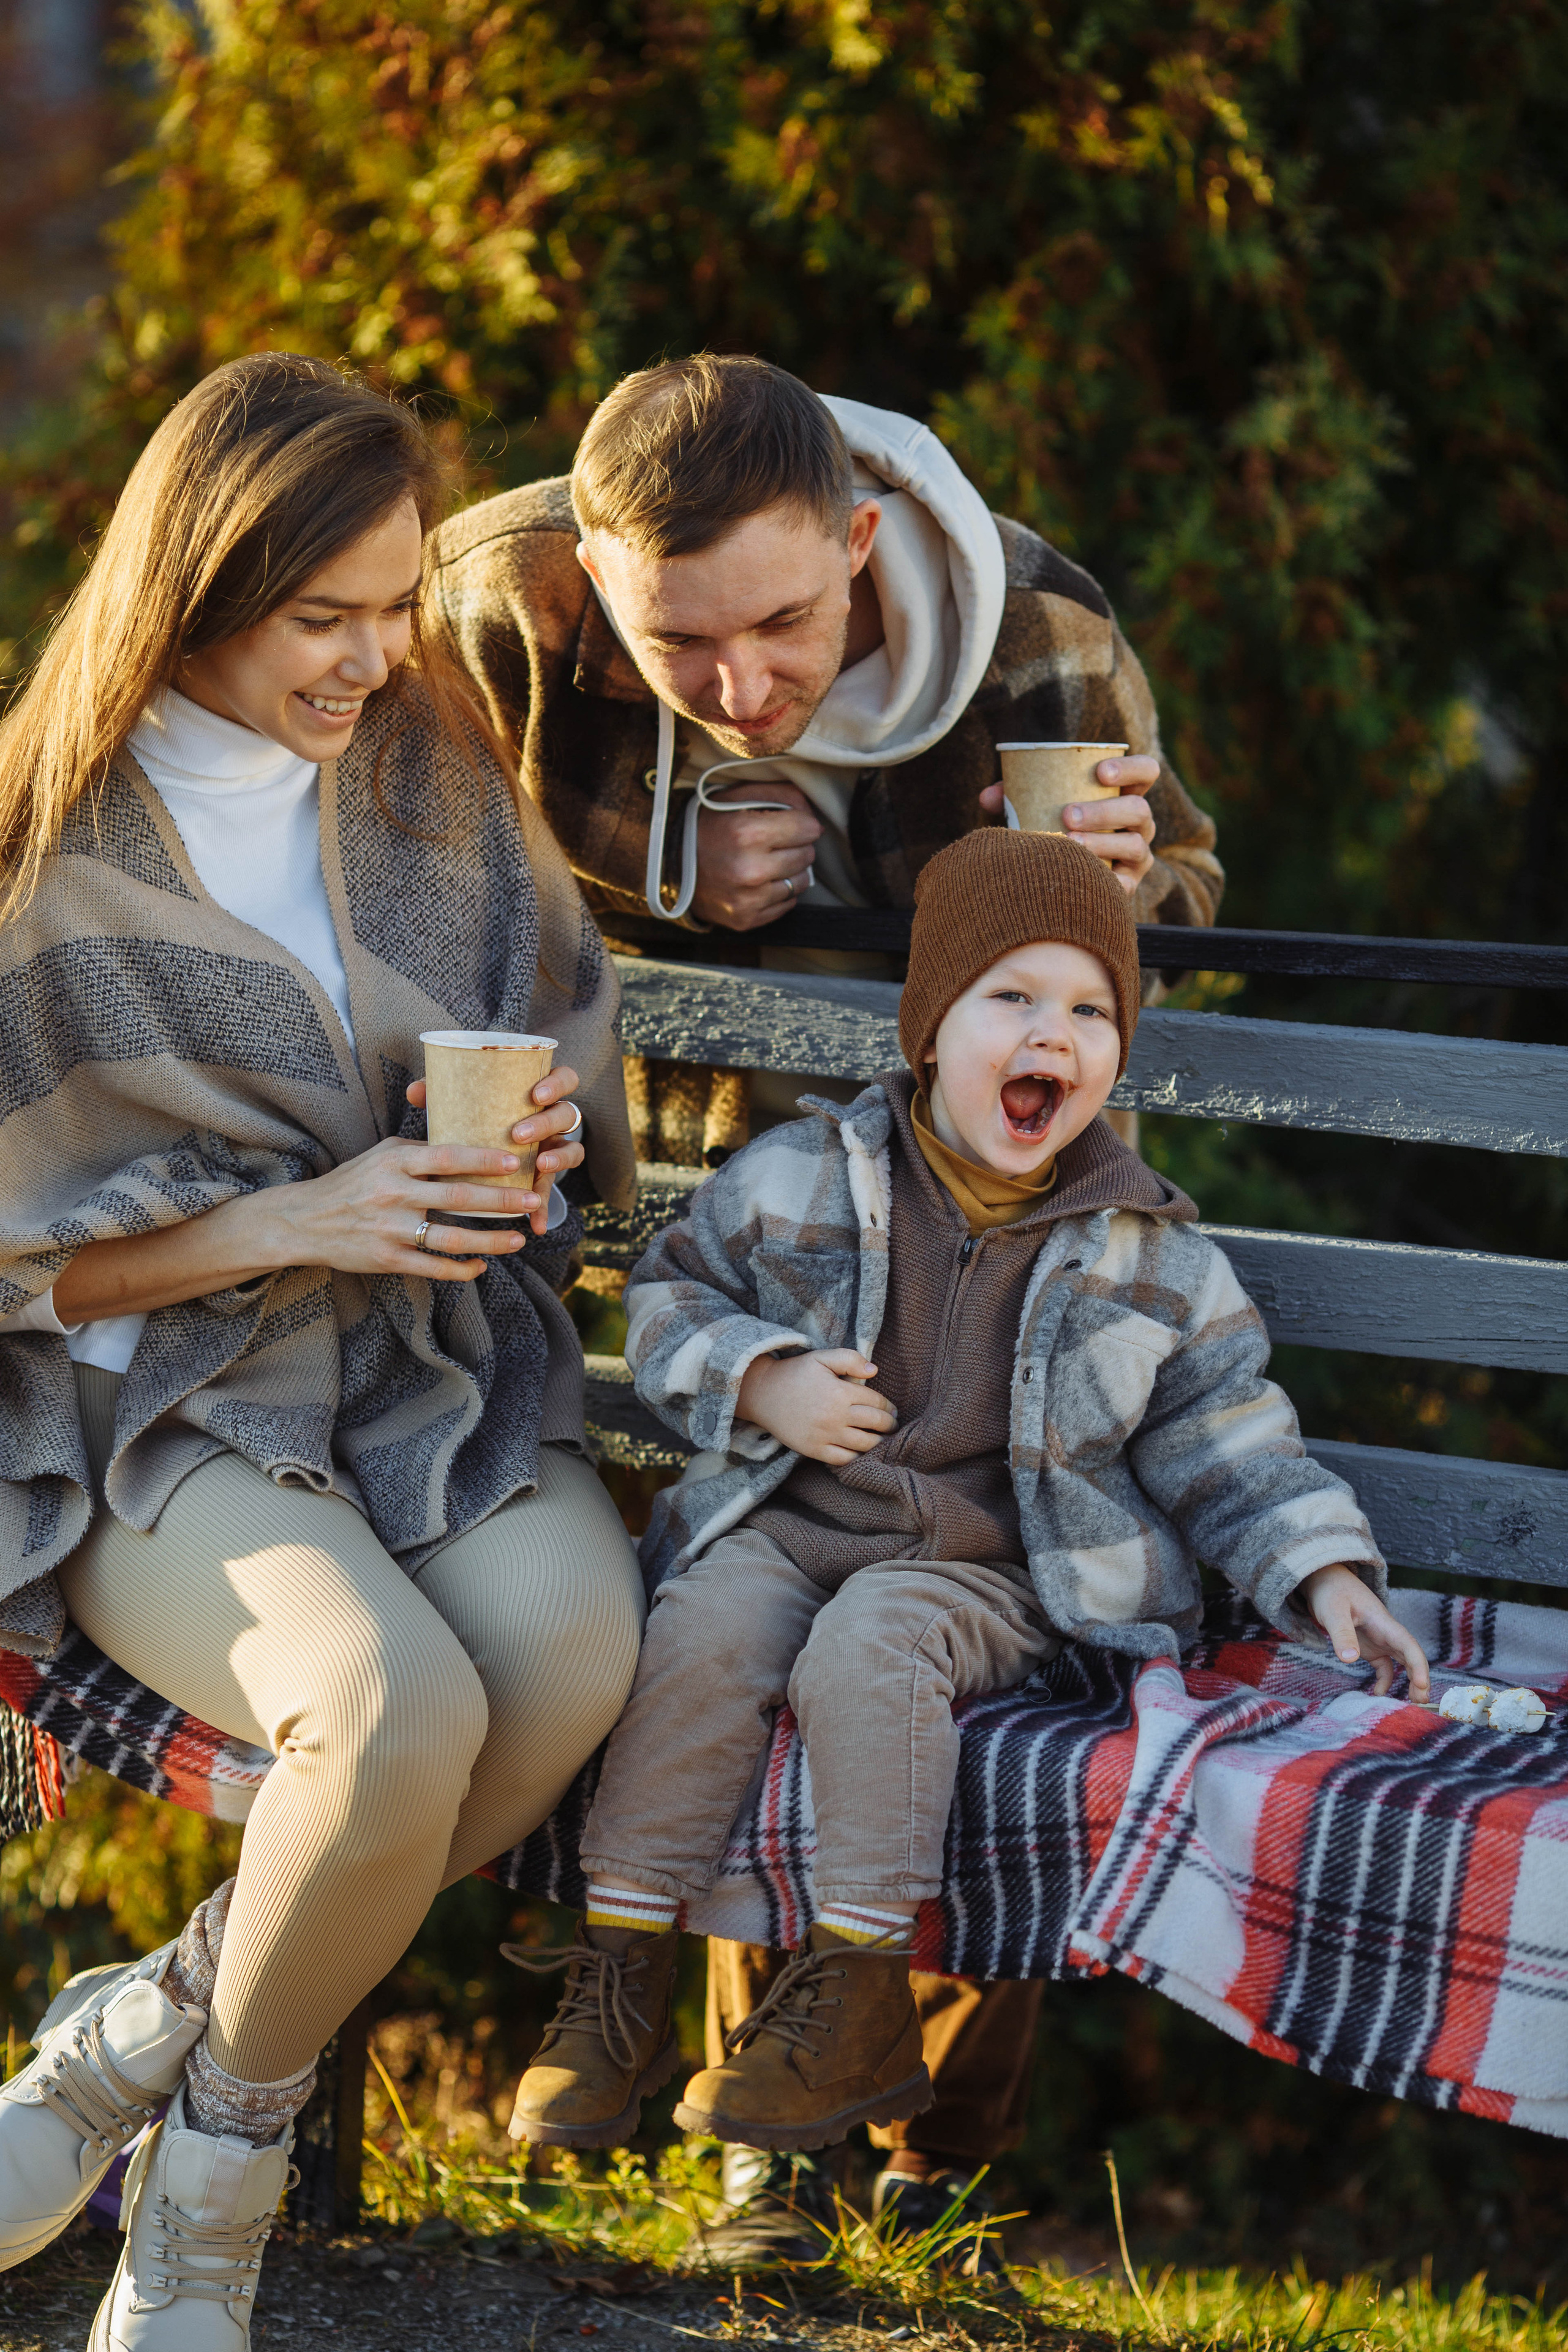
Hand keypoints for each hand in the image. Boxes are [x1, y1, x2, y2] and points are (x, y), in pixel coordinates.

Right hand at [262, 1132, 533, 1281]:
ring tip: (519, 1239)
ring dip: (489, 1240)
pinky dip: (459, 1269)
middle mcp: (394, 1193)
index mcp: (395, 1163)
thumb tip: (465, 1145)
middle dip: (500, 1200)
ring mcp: (391, 1229)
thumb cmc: (351, 1183)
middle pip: (458, 1197)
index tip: (514, 1161)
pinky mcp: (387, 1259)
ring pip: (450, 1237)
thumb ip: (420, 1153)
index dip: (484, 1159)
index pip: (448, 1157)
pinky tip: (480, 1266)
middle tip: (533, 1200)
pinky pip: (431, 1266)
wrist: (304, 1221)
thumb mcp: (381, 1156)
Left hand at [407, 1063, 583, 1236]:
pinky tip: (537, 1224)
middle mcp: (553, 1121)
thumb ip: (443, 1094)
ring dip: (557, 1160)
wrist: (490, 1152)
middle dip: (546, 1124)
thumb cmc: (478, 1119)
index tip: (535, 1094)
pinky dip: (545, 1209)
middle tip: (519, 1134)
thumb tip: (414, 1089)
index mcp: (540, 1095)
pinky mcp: (546, 1178)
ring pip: (572, 1151)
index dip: (557, 1084)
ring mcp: (554, 1149)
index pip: (563, 1080)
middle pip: (567, 1115)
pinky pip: (553, 1194)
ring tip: (539, 1168)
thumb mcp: (464, 1105)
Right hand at [692, 778, 822, 930]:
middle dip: (796, 845)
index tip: (792, 823)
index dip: (802, 823)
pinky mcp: (745, 919)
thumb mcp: (738, 796)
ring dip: (790, 870)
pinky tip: (760, 881)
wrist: (669, 863)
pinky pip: (786, 905)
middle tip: (774, 843)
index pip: (807, 828)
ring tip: (767, 861)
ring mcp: (747, 899)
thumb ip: (781, 795)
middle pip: (807, 855)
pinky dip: (778, 892)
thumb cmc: (707, 825)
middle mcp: (750, 869)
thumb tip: (815, 818)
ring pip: (800, 882)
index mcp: (748, 833)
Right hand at [736, 1347, 896, 1464]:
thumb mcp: (821, 1357)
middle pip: (876, 1425)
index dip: (889, 1407)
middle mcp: (836, 1416)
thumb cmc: (795, 1373)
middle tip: (893, 1426)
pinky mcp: (814, 1449)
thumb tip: (874, 1370)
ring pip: (864, 1445)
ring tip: (881, 1440)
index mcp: (840, 1392)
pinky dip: (856, 1458)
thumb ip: (850, 1359)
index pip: (877, 1403)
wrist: (762, 1393)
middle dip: (889, 1426)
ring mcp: (825, 1435)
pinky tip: (860, 1452)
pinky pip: (843, 1460)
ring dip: (878, 1443)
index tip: (893, 1411)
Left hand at [979, 753, 1157, 894]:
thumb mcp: (1040, 806)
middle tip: (1067, 814)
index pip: (1146, 772)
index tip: (1100, 772)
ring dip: (1102, 843)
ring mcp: (1138, 854)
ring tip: (1071, 844)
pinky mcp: (1130, 883)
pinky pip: (1127, 884)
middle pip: (1137, 809)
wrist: (1060, 879)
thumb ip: (1016, 797)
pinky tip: (1086, 879)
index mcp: (1124, 793)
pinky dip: (1107, 881)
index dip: (1130, 768)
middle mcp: (1138, 823)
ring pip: (1134, 844)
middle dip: (1104, 810)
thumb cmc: (1053, 827)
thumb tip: (987, 797)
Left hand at [1300, 1565, 1431, 1701]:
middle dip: (1419, 1678)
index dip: (1417, 1664)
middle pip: (1410, 1656)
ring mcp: (1378, 1639)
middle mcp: (1386, 1632)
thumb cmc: (1330, 1591)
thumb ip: (1341, 1634)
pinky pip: (1383, 1665)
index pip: (1408, 1644)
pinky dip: (1384, 1680)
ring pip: (1401, 1662)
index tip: (1421, 1684)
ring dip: (1408, 1681)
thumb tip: (1349, 1659)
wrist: (1323, 1579)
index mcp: (1383, 1622)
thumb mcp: (1332, 1611)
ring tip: (1412, 1704)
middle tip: (1422, 1703)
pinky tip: (1377, 1693)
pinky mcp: (1368, 1645)